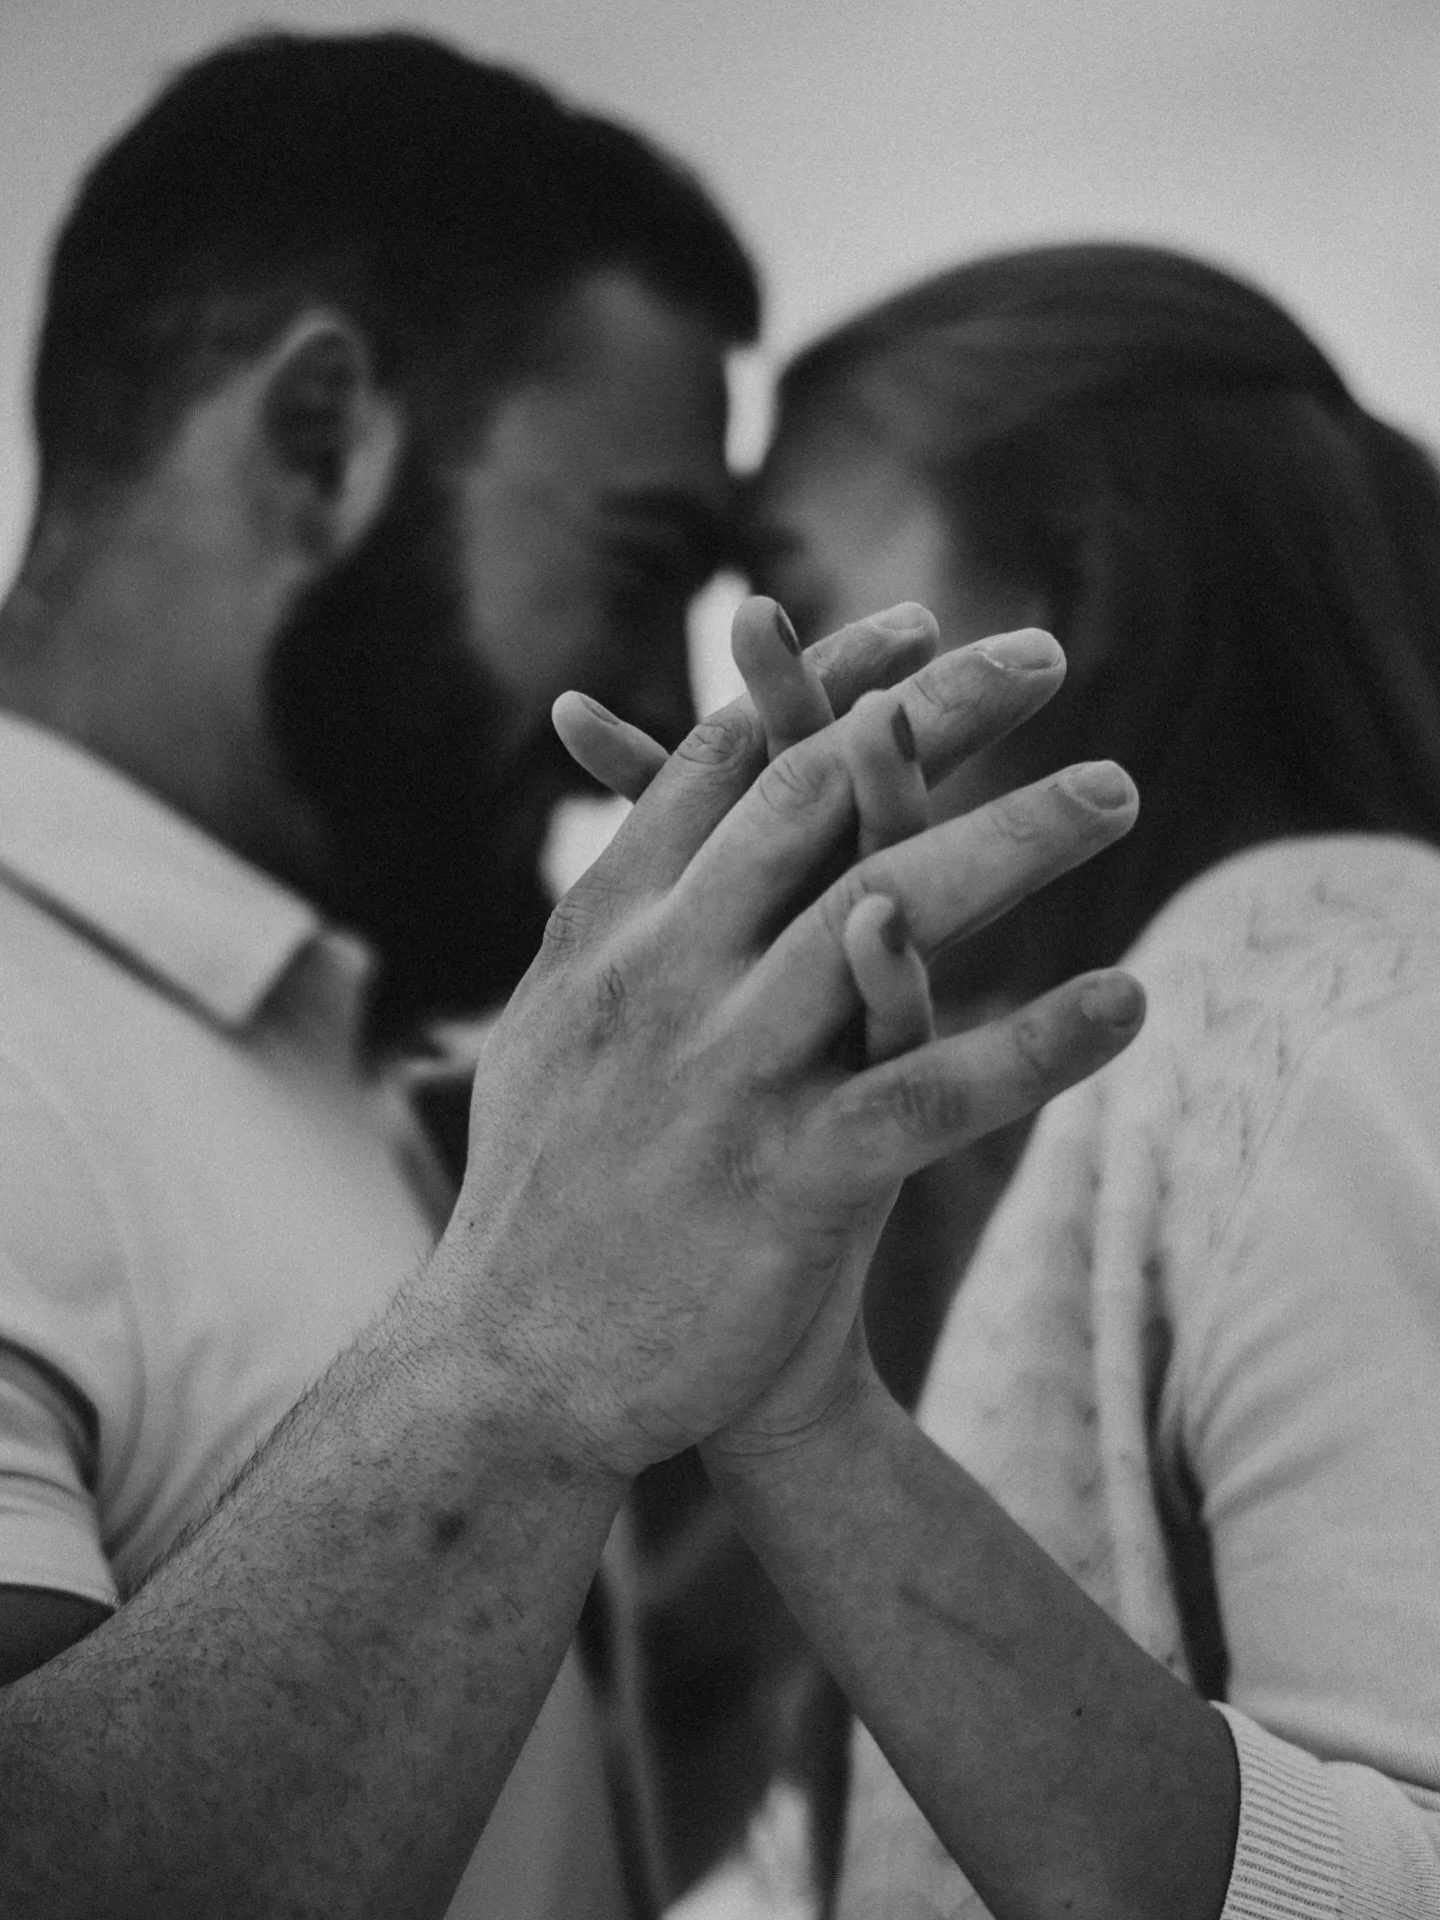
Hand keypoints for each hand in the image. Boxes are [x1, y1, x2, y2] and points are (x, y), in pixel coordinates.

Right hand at [438, 600, 1142, 1482]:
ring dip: (1014, 840)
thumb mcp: (548, 1028)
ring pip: (884, 916)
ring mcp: (721, 1071)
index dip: (823, 678)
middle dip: (936, 715)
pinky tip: (1124, 1001)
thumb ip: (606, 923)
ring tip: (1116, 789)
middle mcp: (659, 975)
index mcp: (603, 928)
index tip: (918, 632)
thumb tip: (642, 828)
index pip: (722, 762)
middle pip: (814, 800)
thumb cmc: (543, 1196)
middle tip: (1043, 656)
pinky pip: (929, 1094)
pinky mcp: (782, 1177)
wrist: (510, 1367)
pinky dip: (1032, 1043)